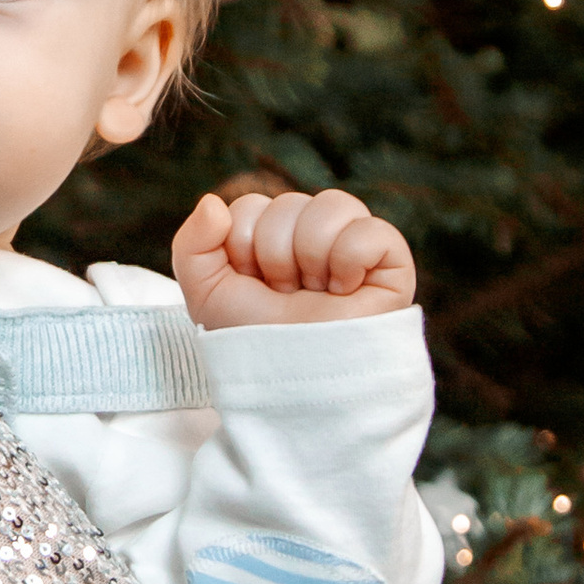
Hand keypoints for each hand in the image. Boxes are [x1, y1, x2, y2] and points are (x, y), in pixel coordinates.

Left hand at [172, 185, 417, 328]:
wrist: (297, 381)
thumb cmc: (255, 342)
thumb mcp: (207, 295)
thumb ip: (192, 245)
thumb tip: (213, 202)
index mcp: (271, 237)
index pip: (250, 206)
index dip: (242, 248)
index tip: (254, 287)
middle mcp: (312, 234)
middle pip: (287, 203)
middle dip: (276, 257)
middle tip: (286, 296)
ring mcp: (353, 244)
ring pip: (332, 204)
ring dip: (312, 256)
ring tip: (317, 293)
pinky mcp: (390, 261)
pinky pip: (372, 228)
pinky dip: (351, 259)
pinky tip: (345, 290)